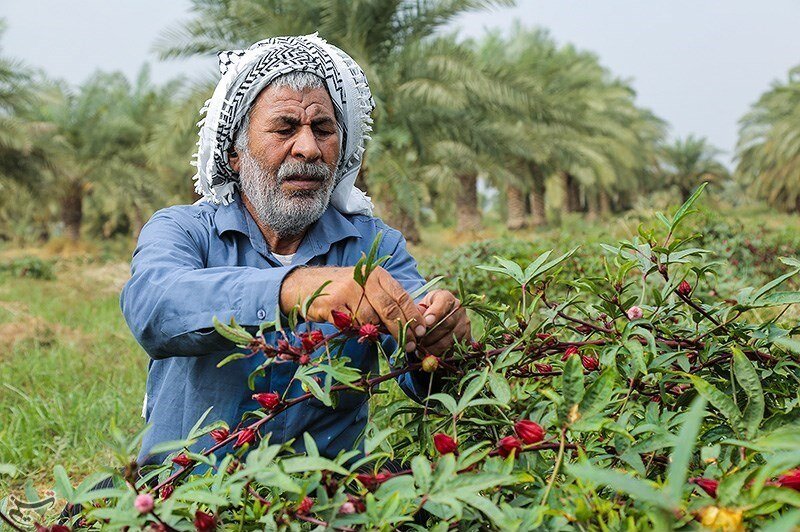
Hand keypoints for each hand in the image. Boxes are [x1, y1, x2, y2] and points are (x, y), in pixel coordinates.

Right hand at [280, 266, 426, 350]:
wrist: (305, 285)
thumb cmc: (341, 289)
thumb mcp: (365, 286)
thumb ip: (385, 299)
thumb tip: (410, 323)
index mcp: (376, 274)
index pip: (402, 297)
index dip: (413, 316)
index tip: (422, 332)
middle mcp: (364, 279)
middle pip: (390, 310)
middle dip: (402, 331)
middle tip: (410, 345)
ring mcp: (348, 291)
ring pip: (370, 321)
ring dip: (373, 331)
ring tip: (369, 331)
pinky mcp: (333, 305)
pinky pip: (352, 326)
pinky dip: (354, 331)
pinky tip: (349, 326)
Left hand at [417, 290, 469, 355]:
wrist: (441, 318)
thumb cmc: (427, 312)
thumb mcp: (421, 307)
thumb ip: (418, 313)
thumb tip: (415, 323)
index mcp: (446, 297)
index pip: (443, 303)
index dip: (435, 313)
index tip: (426, 323)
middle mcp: (459, 308)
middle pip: (447, 324)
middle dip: (431, 336)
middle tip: (419, 344)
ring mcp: (465, 322)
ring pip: (452, 338)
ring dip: (436, 347)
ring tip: (424, 351)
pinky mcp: (468, 336)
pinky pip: (458, 347)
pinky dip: (445, 354)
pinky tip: (434, 355)